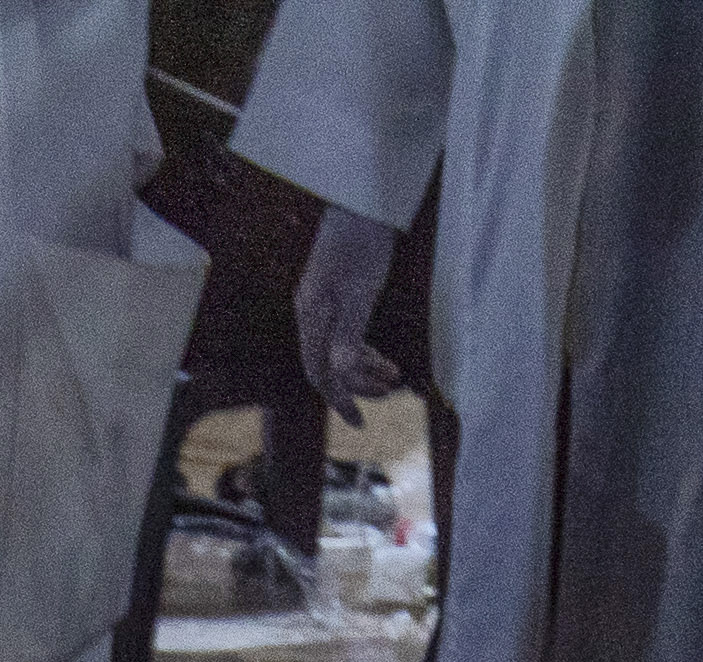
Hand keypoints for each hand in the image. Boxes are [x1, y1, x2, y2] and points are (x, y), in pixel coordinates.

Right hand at [294, 200, 403, 418]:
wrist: (364, 197)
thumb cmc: (364, 242)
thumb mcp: (360, 292)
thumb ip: (348, 335)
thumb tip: (341, 376)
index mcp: (311, 314)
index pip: (319, 371)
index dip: (339, 399)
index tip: (361, 422)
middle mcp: (309, 310)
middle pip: (326, 364)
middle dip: (357, 384)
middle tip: (392, 390)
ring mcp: (320, 300)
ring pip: (335, 349)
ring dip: (362, 367)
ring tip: (393, 374)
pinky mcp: (333, 291)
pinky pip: (342, 332)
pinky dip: (361, 348)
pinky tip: (379, 351)